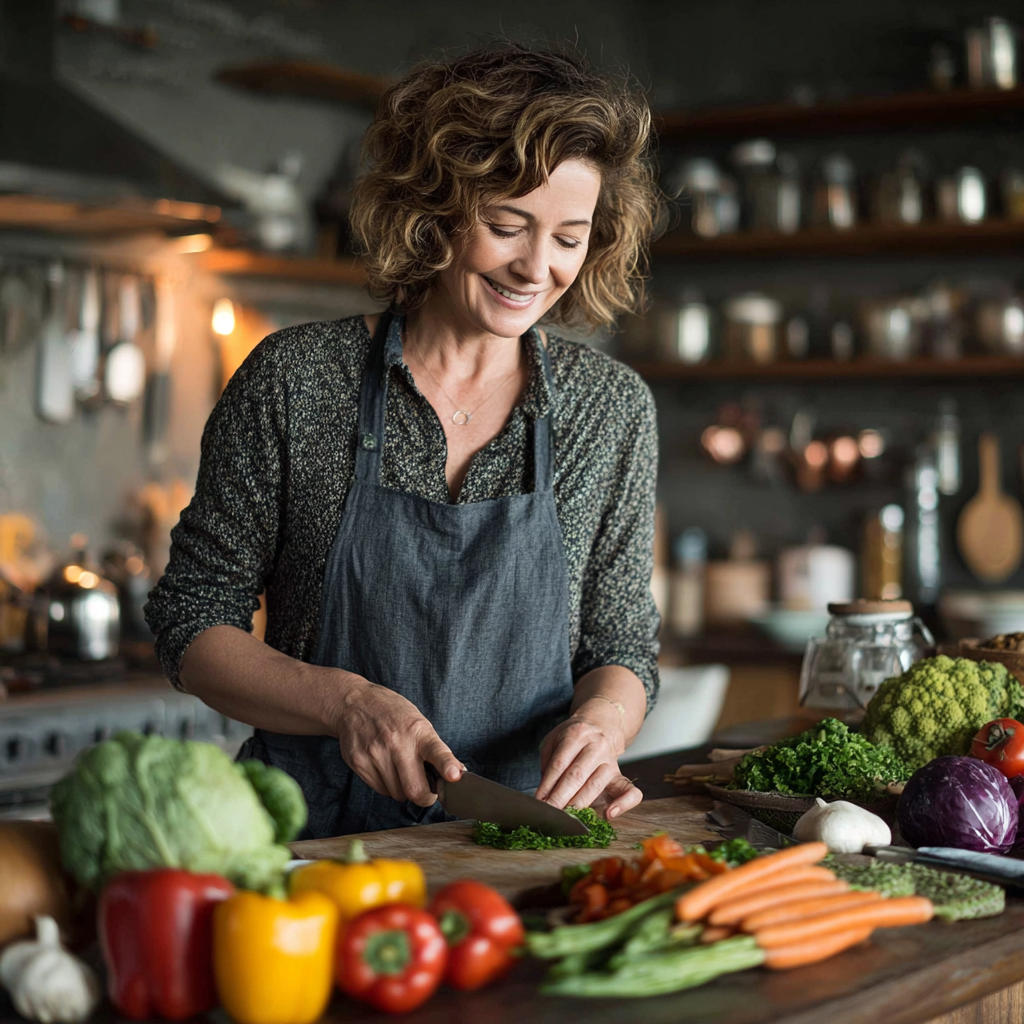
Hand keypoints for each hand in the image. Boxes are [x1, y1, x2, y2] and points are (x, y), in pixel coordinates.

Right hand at [331, 674, 463, 805]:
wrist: (353, 703)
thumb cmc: (391, 713)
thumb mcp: (417, 722)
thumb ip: (433, 749)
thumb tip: (455, 775)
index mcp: (417, 731)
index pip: (436, 751)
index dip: (447, 765)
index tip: (455, 775)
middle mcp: (396, 743)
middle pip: (414, 789)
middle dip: (424, 797)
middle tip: (427, 793)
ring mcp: (376, 754)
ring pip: (397, 794)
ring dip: (403, 790)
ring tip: (399, 770)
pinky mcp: (359, 763)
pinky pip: (380, 790)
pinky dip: (387, 786)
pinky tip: (384, 767)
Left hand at [535, 702, 642, 819]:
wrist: (600, 727)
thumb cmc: (572, 738)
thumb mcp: (554, 741)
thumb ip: (548, 763)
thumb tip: (543, 795)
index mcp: (577, 734)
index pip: (560, 764)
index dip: (548, 785)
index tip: (539, 801)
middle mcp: (597, 746)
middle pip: (576, 775)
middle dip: (560, 797)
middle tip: (549, 812)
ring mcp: (611, 761)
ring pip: (595, 786)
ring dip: (578, 804)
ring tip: (565, 816)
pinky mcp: (620, 776)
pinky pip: (631, 791)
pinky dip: (623, 805)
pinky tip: (608, 814)